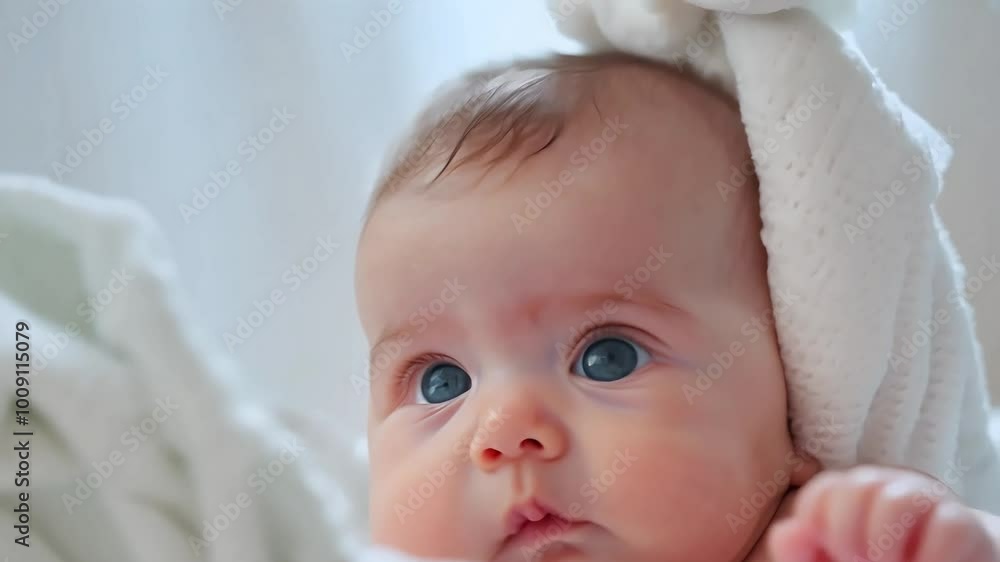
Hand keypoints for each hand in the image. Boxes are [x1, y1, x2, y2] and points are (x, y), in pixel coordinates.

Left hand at [767, 466, 999, 561]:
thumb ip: (803, 552)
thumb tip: (785, 532)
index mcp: (851, 497)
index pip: (823, 491)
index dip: (816, 520)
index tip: (829, 550)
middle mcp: (888, 490)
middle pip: (857, 486)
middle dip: (848, 533)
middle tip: (856, 560)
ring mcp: (928, 504)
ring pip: (898, 500)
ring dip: (886, 543)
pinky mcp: (965, 526)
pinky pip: (948, 527)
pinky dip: (930, 558)